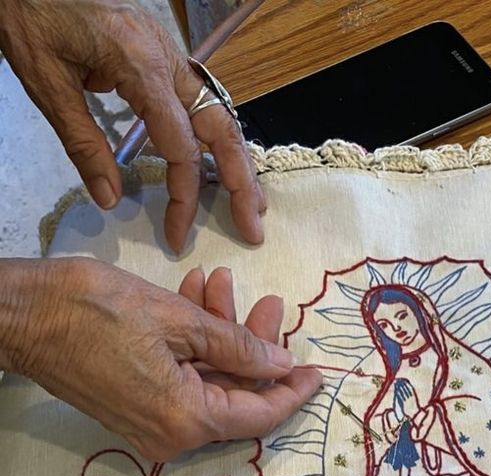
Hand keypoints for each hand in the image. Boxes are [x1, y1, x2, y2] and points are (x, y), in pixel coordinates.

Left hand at [0, 0, 263, 251]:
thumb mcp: (49, 86)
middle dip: (241, 182)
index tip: (176, 235)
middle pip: (220, 129)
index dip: (184, 198)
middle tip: (253, 226)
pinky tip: (225, 157)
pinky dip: (218, 134)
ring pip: (220, 112)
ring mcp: (169, 52)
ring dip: (239, 159)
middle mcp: (168, 59)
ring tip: (252, 199)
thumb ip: (83, 145)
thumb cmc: (33, 19)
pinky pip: (201, 97)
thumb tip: (110, 199)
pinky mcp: (161, 52)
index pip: (181, 148)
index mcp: (143, 68)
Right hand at [0, 257, 321, 459]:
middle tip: (269, 304)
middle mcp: (172, 436)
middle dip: (255, 347)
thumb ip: (237, 347)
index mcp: (187, 420)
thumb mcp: (177, 320)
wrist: (22, 315)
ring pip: (208, 384)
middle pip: (235, 397)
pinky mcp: (135, 410)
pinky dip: (194, 345)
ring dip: (221, 336)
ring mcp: (151, 426)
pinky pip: (181, 382)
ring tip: (222, 284)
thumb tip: (279, 365)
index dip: (292, 391)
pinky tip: (197, 297)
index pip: (259, 415)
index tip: (316, 369)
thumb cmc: (93, 311)